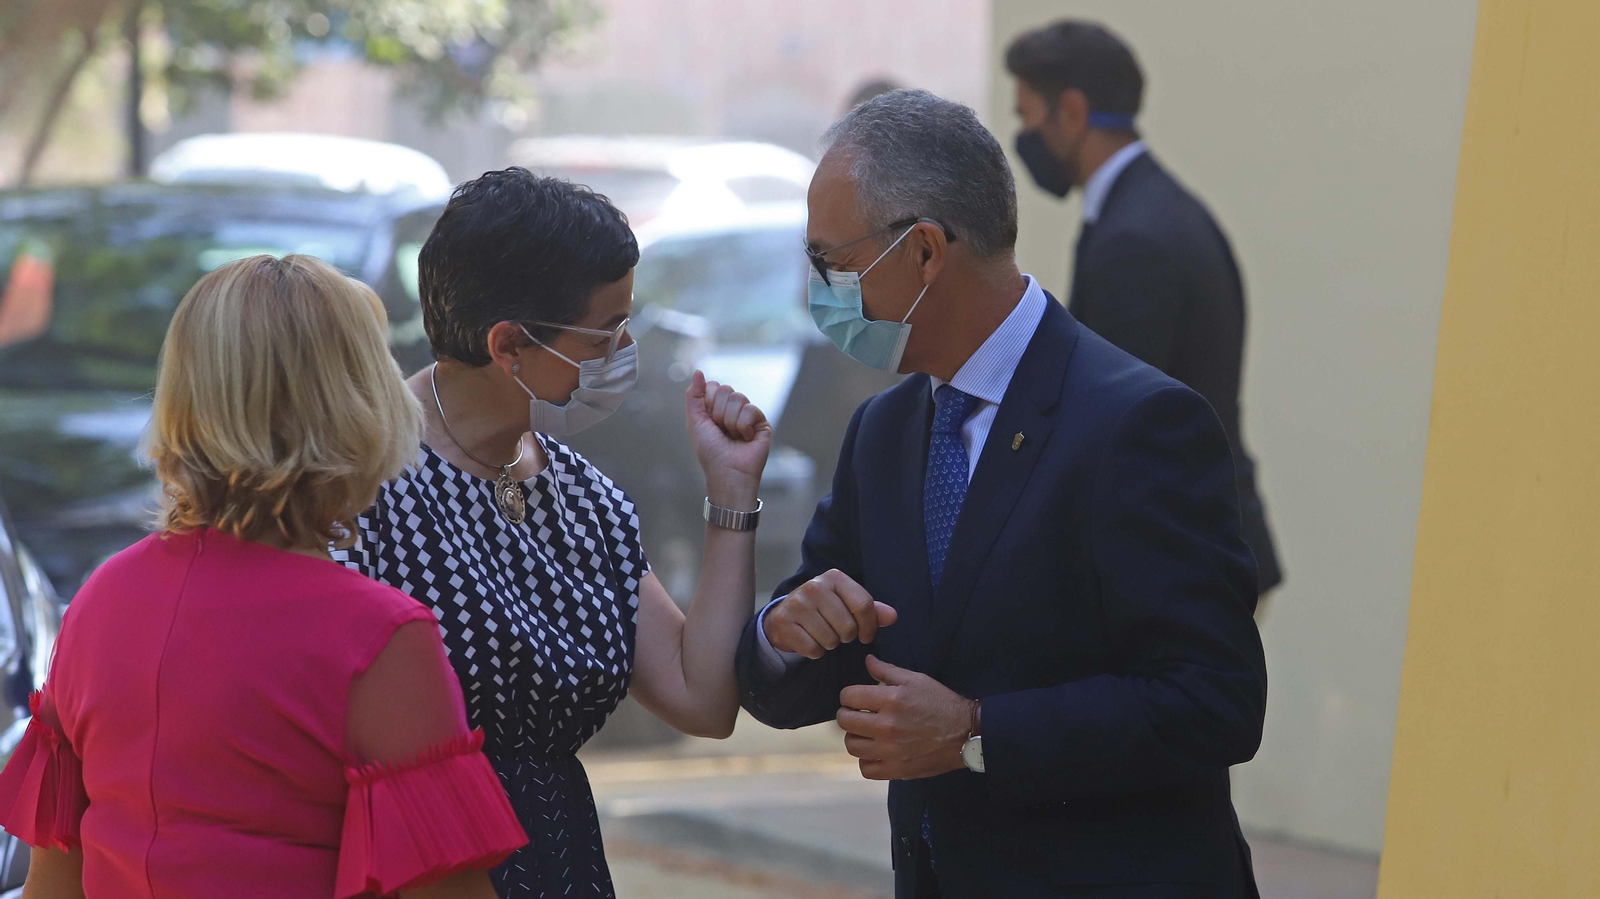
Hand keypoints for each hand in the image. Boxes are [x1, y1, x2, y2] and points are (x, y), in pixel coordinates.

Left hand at [685, 370, 771, 507]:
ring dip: (730, 421)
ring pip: (738, 398)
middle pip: (725, 389)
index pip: (713, 386)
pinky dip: (743, 426)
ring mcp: (747, 415)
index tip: (709, 422)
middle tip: (721, 430)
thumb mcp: (695, 422)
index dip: (708, 403)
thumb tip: (698, 372)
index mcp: (715, 408)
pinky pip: (751, 409)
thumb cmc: (710, 451)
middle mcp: (732, 409)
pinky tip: (745, 438)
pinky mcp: (761, 422)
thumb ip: (694, 396)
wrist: (728, 471)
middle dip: (719, 412)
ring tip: (733, 436)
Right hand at [764, 569, 897, 657]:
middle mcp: (815, 586)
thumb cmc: (824, 609)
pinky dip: (815, 651)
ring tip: (822, 634)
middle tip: (837, 632)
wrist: (785, 615)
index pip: (864, 605)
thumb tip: (892, 616)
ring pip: (831, 640)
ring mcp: (797, 603)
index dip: (869, 626)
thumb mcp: (847, 604)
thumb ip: (870, 610)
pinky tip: (809, 639)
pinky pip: (813, 649)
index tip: (865, 636)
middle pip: (848, 627)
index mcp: (835, 577)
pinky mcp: (784, 622)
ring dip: (830, 644)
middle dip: (846, 636)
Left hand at [837, 655, 972, 780]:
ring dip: (855, 736)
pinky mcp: (897, 770)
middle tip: (857, 713)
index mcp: (891, 700)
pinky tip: (875, 751)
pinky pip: (865, 769)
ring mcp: (890, 751)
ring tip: (866, 732)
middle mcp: (886, 727)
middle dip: (848, 713)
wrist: (965, 732)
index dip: (849, 695)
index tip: (855, 698)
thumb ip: (887, 670)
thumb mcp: (916, 679)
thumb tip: (867, 660)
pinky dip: (866, 760)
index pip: (848, 696)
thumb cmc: (940, 703)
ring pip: (852, 746)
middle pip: (845, 721)